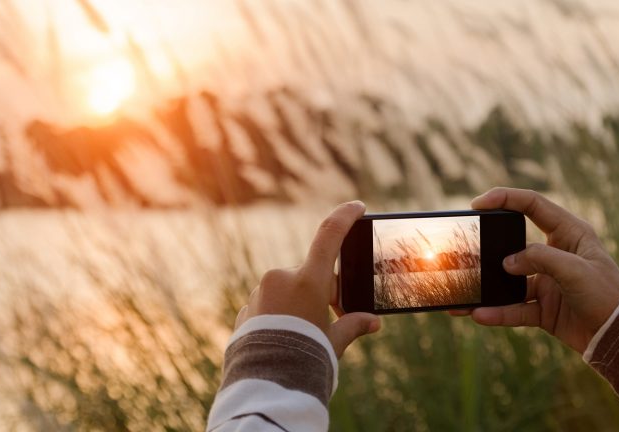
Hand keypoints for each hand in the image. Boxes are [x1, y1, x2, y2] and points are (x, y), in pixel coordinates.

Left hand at [235, 201, 380, 357]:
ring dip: (298, 304)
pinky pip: (269, 305)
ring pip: (287, 290)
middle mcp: (281, 279)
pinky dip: (279, 315)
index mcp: (307, 281)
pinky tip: (284, 338)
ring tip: (303, 336)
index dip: (345, 216)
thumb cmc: (304, 359)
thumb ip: (351, 326)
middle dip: (322, 291)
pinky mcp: (246, 308)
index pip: (329, 235)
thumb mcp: (333, 342)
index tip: (356, 206)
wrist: (264, 385)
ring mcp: (260, 292)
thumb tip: (372, 322)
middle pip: (310, 274)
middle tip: (330, 317)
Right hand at [451, 188, 618, 352]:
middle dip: (488, 248)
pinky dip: (498, 312)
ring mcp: (547, 281)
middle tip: (465, 248)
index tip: (478, 203)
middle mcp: (555, 254)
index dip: (505, 198)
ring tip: (464, 294)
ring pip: (509, 281)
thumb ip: (540, 259)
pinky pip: (514, 308)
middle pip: (513, 244)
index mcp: (569, 233)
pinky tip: (480, 315)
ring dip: (487, 288)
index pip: (532, 205)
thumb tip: (506, 263)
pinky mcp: (543, 307)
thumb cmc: (608, 295)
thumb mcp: (576, 270)